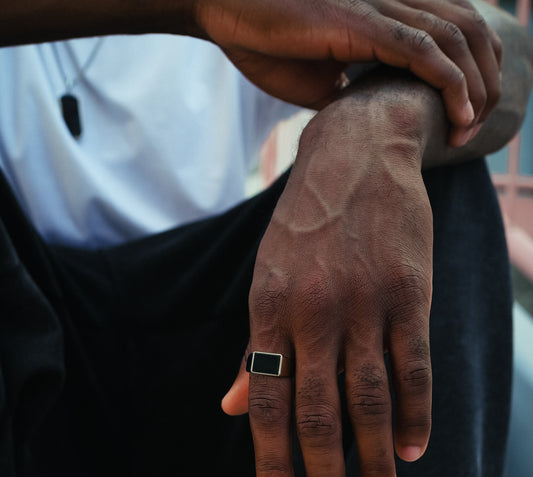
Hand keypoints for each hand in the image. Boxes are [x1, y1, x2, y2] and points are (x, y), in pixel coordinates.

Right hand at [195, 0, 501, 142]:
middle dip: (486, 83)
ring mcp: (380, 4)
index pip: (457, 30)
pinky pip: (422, 51)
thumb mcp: (318, 79)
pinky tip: (460, 116)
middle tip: (475, 129)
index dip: (475, 72)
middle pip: (470, 31)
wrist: (223, 8)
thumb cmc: (266, 39)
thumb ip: (351, 93)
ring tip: (470, 130)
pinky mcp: (360, 20)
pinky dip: (451, 84)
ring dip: (475, 90)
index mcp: (389, 7)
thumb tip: (364, 122)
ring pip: (457, 40)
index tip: (467, 118)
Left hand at [223, 80, 435, 476]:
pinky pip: (413, 365)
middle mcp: (313, 313)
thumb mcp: (265, 280)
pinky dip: (416, 412)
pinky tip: (415, 450)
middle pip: (319, 413)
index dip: (272, 460)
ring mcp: (364, 303)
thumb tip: (232, 408)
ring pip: (370, 399)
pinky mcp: (409, 293)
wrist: (356, 156)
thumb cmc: (303, 231)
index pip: (267, 403)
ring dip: (377, 459)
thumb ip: (255, 349)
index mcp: (269, 313)